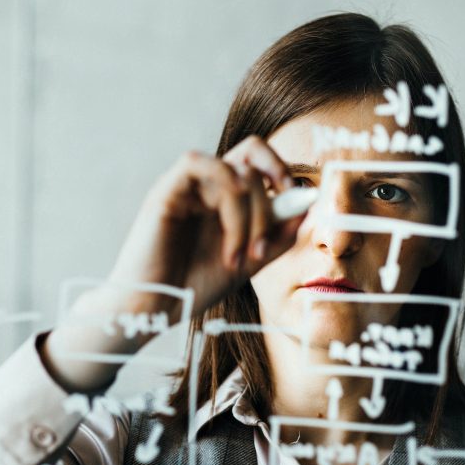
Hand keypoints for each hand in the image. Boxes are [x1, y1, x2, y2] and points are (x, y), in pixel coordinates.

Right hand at [40, 136, 306, 392]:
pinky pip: (204, 165)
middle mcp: (205, 186)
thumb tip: (309, 201)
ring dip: (251, 215)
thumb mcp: (250, 262)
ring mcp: (185, 186)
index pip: (258, 160)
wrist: (155, 310)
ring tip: (240, 258)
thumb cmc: (193, 288)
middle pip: (252, 155)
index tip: (299, 202)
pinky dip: (228, 201)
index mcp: (223, 197)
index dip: (284, 170)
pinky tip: (226, 239)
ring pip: (235, 169)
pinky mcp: (166, 189)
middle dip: (271, 203)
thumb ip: (278, 234)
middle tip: (262, 248)